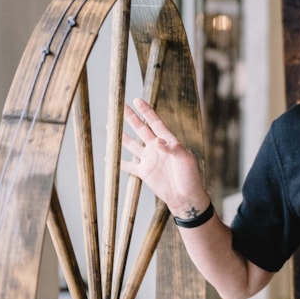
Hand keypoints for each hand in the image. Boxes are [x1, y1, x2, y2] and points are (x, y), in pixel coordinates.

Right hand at [120, 98, 207, 215]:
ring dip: (121, 136)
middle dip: (130, 118)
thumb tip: (157, 140)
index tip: (136, 100)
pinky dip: (118, 162)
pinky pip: (128, 165)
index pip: (155, 123)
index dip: (146, 111)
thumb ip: (172, 148)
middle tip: (119, 107)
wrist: (186, 198)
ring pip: (131, 144)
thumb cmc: (190, 177)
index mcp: (168, 141)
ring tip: (110, 127)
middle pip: (140, 130)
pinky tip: (109, 157)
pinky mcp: (144, 172)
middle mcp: (156, 148)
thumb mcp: (185, 160)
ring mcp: (149, 159)